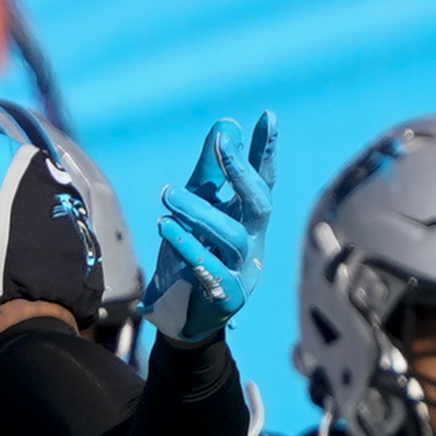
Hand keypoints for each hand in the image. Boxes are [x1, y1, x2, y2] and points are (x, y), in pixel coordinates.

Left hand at [142, 111, 279, 345]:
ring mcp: (242, 270)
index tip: (269, 117)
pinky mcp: (225, 295)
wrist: (187, 319)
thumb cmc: (197, 257)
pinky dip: (187, 245)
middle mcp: (253, 242)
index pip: (263, 179)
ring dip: (200, 211)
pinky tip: (165, 226)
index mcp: (250, 220)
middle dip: (243, 173)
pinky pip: (208, 267)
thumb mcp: (200, 210)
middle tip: (222, 145)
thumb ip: (211, 173)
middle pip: (259, 204)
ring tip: (169, 194)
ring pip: (231, 236)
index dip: (265, 150)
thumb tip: (226, 125)